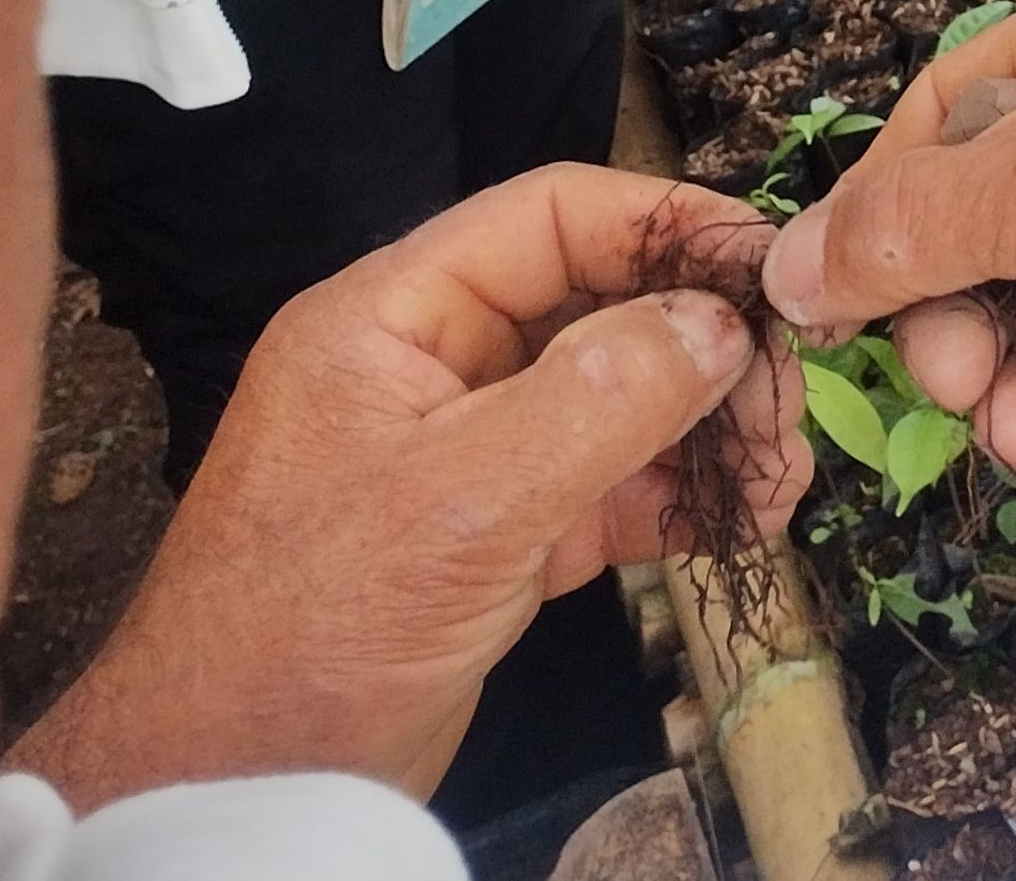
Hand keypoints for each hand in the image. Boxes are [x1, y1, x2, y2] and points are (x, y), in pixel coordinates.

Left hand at [10, 168, 805, 807]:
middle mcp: (436, 365)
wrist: (230, 797)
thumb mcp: (463, 499)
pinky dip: (677, 495)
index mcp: (396, 314)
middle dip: (702, 340)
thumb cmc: (313, 627)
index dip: (664, 224)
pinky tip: (742, 515)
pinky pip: (608, 484)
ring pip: (616, 398)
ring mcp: (470, 454)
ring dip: (705, 425)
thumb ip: (599, 397)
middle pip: (599, 304)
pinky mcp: (497, 537)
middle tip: (785, 392)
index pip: (551, 218)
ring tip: (779, 467)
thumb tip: (721, 322)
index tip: (765, 264)